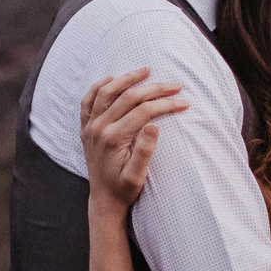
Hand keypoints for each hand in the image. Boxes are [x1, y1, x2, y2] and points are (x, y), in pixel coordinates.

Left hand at [81, 68, 187, 209]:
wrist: (103, 200)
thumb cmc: (123, 189)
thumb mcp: (137, 176)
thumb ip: (145, 151)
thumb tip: (154, 125)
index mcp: (113, 138)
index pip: (143, 111)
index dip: (166, 104)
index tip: (184, 102)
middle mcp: (98, 128)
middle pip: (128, 97)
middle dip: (155, 88)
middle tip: (175, 85)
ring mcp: (90, 126)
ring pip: (106, 91)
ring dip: (127, 78)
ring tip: (146, 70)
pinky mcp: (86, 128)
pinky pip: (88, 100)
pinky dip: (98, 86)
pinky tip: (111, 78)